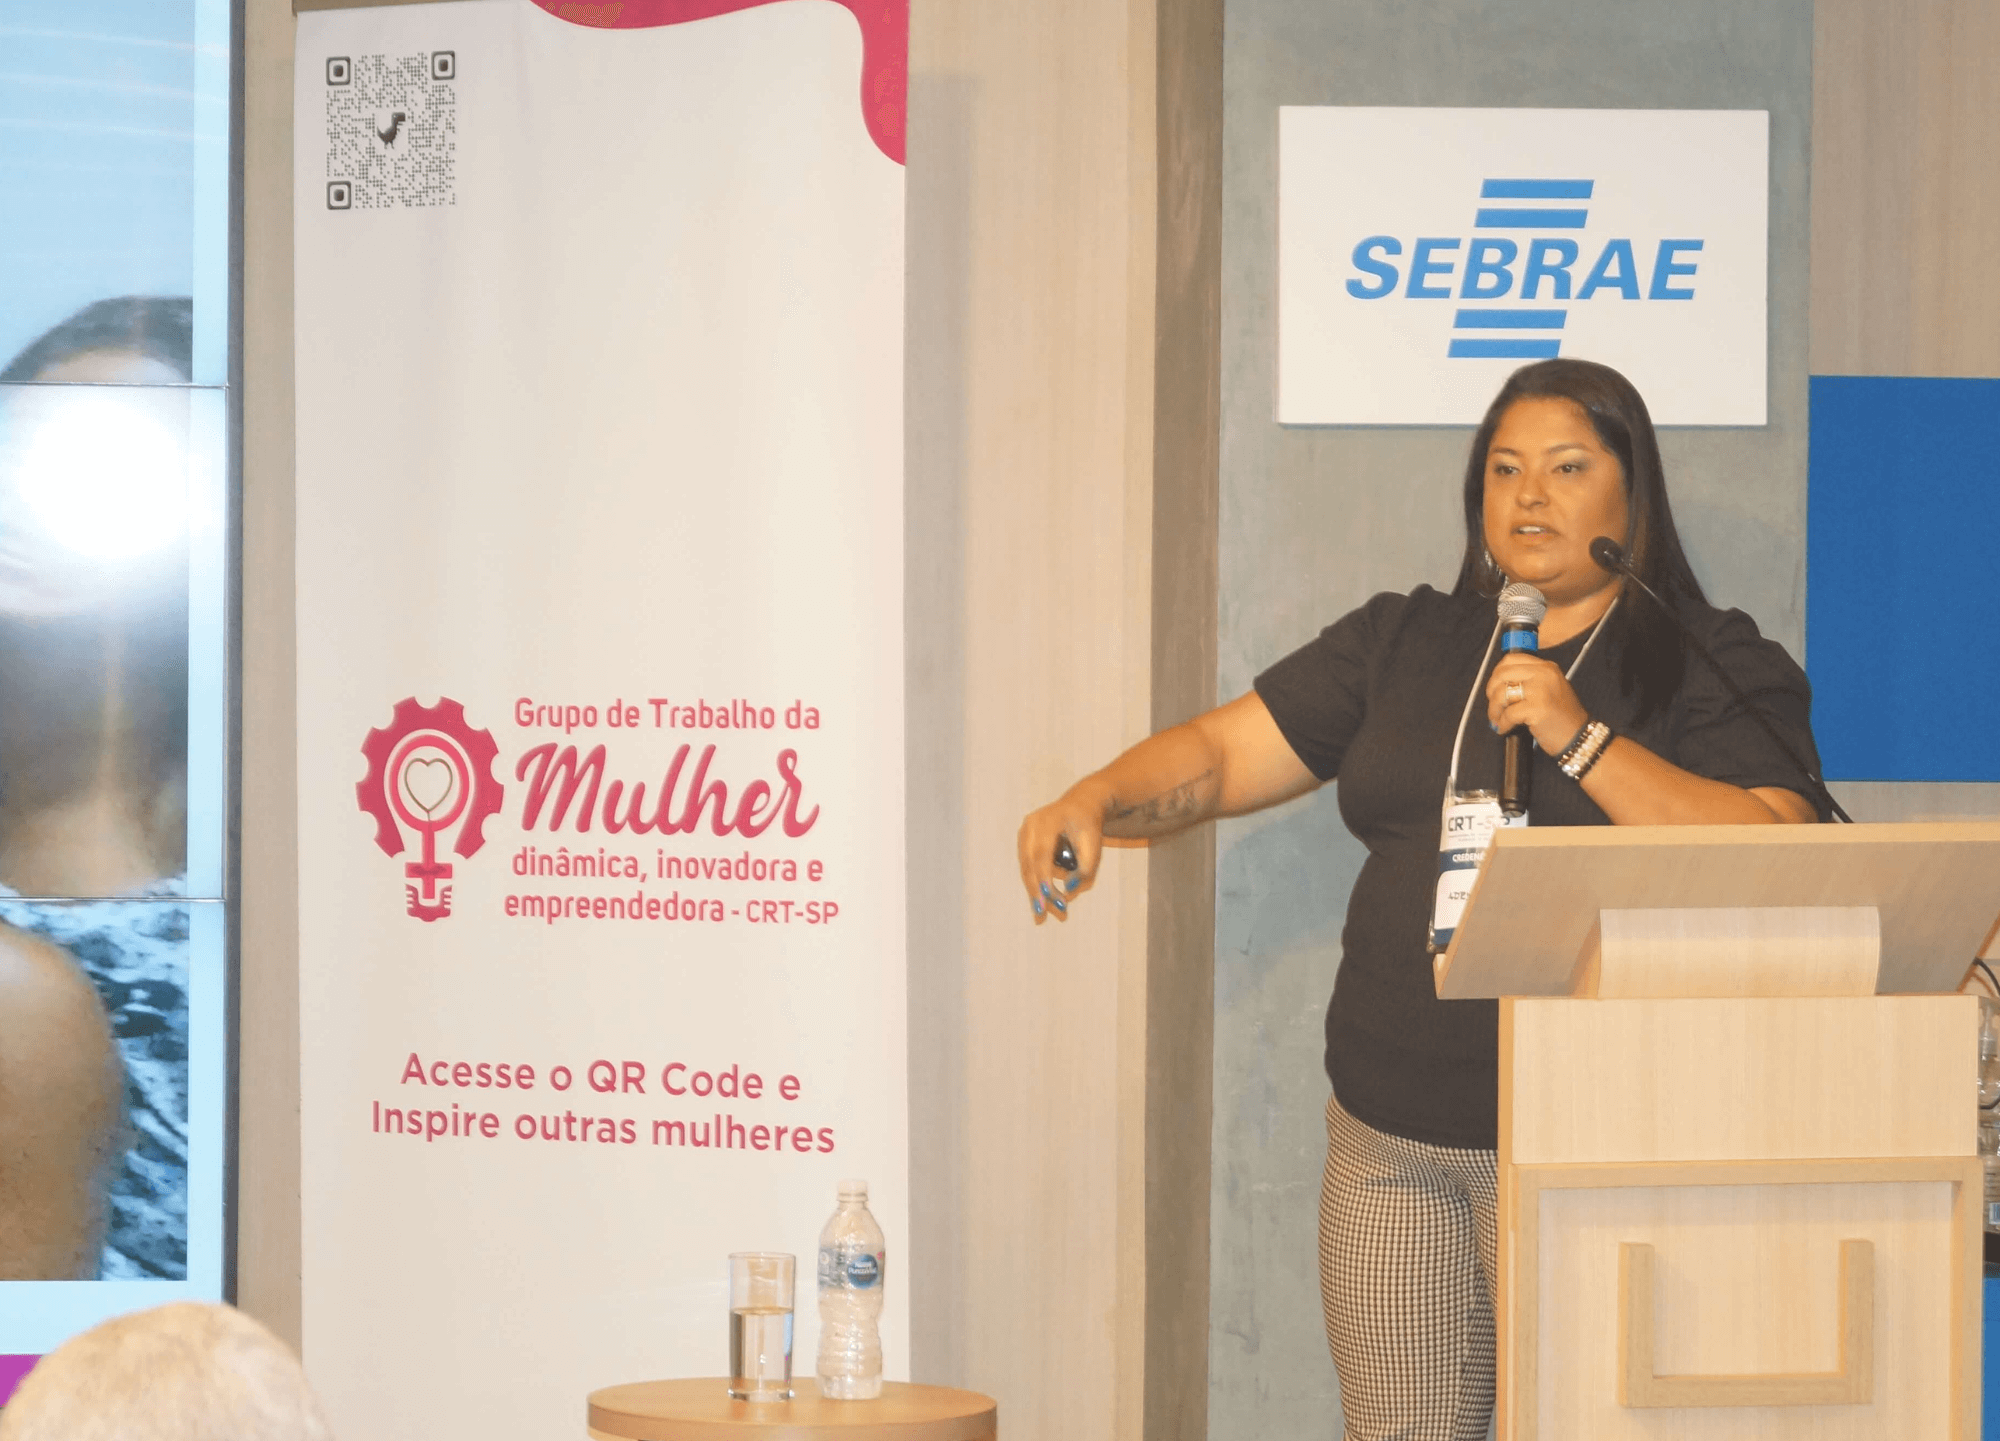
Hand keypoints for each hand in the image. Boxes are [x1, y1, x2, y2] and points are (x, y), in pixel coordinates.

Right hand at [1016, 784, 1105, 923]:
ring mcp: (1024, 832)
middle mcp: (1031, 824)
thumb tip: (1070, 892)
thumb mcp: (1095, 846)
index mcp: (1049, 820)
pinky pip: (1028, 867)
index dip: (1043, 876)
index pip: (1042, 853)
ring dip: (1036, 891)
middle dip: (1036, 891)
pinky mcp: (1023, 841)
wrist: (1082, 805)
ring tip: (1046, 914)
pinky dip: (1036, 883)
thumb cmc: (1089, 826)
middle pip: (1029, 864)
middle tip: (1042, 916)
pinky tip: (1045, 898)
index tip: (1046, 896)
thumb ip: (1085, 870)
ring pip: (1026, 868)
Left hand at [1485, 652, 1588, 755]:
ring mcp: (1541, 690)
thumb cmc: (1562, 717)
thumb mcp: (1550, 688)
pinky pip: (1508, 714)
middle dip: (1491, 692)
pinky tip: (1505, 729)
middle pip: (1502, 674)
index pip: (1511, 659)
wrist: (1579, 737)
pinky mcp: (1537, 708)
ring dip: (1494, 710)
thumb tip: (1498, 683)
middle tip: (1494, 706)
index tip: (1494, 688)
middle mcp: (1544, 674)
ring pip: (1501, 694)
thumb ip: (1529, 680)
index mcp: (1546, 667)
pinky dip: (1503, 723)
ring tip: (1498, 720)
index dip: (1496, 674)